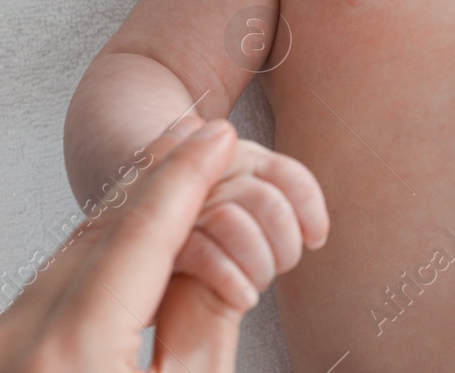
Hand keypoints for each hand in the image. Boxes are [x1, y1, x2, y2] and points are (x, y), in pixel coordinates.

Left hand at [0, 120, 246, 372]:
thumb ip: (201, 331)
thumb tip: (221, 263)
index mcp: (66, 361)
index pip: (138, 236)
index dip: (184, 179)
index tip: (214, 139)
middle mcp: (2, 352)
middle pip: (93, 242)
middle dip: (152, 185)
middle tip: (196, 139)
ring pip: (57, 272)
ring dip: (115, 229)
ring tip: (162, 183)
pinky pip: (26, 310)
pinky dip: (75, 280)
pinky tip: (109, 259)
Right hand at [170, 124, 328, 312]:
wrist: (138, 255)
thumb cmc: (207, 239)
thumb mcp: (241, 207)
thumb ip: (269, 205)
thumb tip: (316, 234)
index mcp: (233, 157)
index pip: (287, 175)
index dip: (310, 208)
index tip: (316, 239)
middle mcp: (206, 174)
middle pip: (266, 200)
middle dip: (285, 242)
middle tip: (281, 266)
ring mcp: (177, 206)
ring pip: (234, 223)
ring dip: (259, 264)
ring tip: (258, 284)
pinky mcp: (157, 243)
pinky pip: (204, 255)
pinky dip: (232, 280)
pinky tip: (243, 297)